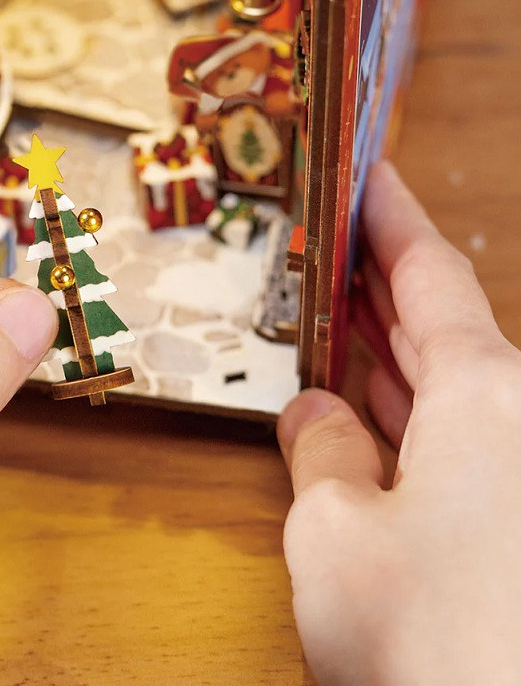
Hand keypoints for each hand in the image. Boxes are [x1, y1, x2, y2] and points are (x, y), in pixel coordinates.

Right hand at [278, 162, 520, 684]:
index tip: (370, 175)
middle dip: (379, 280)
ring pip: (444, 385)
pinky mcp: (510, 521)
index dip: (391, 218)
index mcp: (483, 398)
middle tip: (331, 243)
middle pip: (437, 323)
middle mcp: (514, 422)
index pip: (429, 275)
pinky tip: (364, 410)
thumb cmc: (440, 646)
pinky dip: (403, 415)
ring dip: (385, 348)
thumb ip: (320, 458)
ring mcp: (516, 472)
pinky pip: (450, 440)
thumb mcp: (337, 537)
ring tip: (333, 313)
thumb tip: (314, 417)